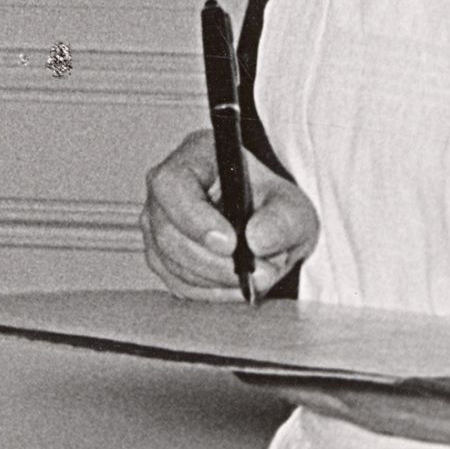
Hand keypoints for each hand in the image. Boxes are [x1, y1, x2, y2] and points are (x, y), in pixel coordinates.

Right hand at [142, 128, 316, 299]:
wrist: (266, 224)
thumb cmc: (271, 204)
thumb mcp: (292, 206)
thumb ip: (283, 219)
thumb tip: (257, 239)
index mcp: (194, 157)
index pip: (173, 186)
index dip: (196, 218)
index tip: (230, 244)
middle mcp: (165, 189)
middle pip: (168, 232)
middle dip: (214, 262)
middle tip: (257, 273)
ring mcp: (157, 224)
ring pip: (170, 262)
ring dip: (217, 279)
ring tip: (257, 277)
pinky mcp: (160, 256)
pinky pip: (176, 282)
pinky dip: (210, 291)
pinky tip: (236, 287)